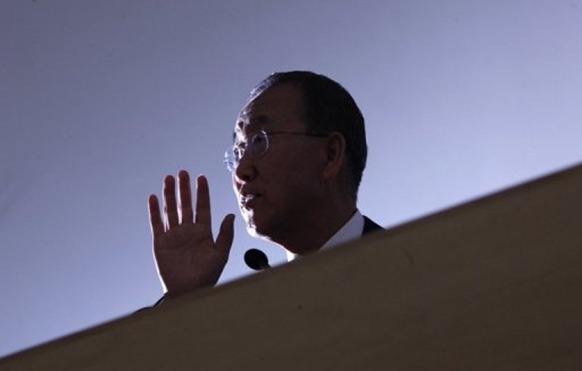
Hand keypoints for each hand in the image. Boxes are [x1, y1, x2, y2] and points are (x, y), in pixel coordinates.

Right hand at [148, 170, 234, 296]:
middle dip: (184, 188)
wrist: (188, 291)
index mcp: (203, 232)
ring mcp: (174, 235)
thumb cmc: (207, 275)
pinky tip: (153, 197)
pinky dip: (154, 210)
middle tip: (183, 172)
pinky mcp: (160, 242)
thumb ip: (225, 234)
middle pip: (186, 205)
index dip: (202, 192)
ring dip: (169, 194)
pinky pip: (157, 223)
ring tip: (168, 178)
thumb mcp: (220, 254)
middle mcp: (188, 231)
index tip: (201, 177)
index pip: (202, 207)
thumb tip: (230, 215)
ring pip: (171, 210)